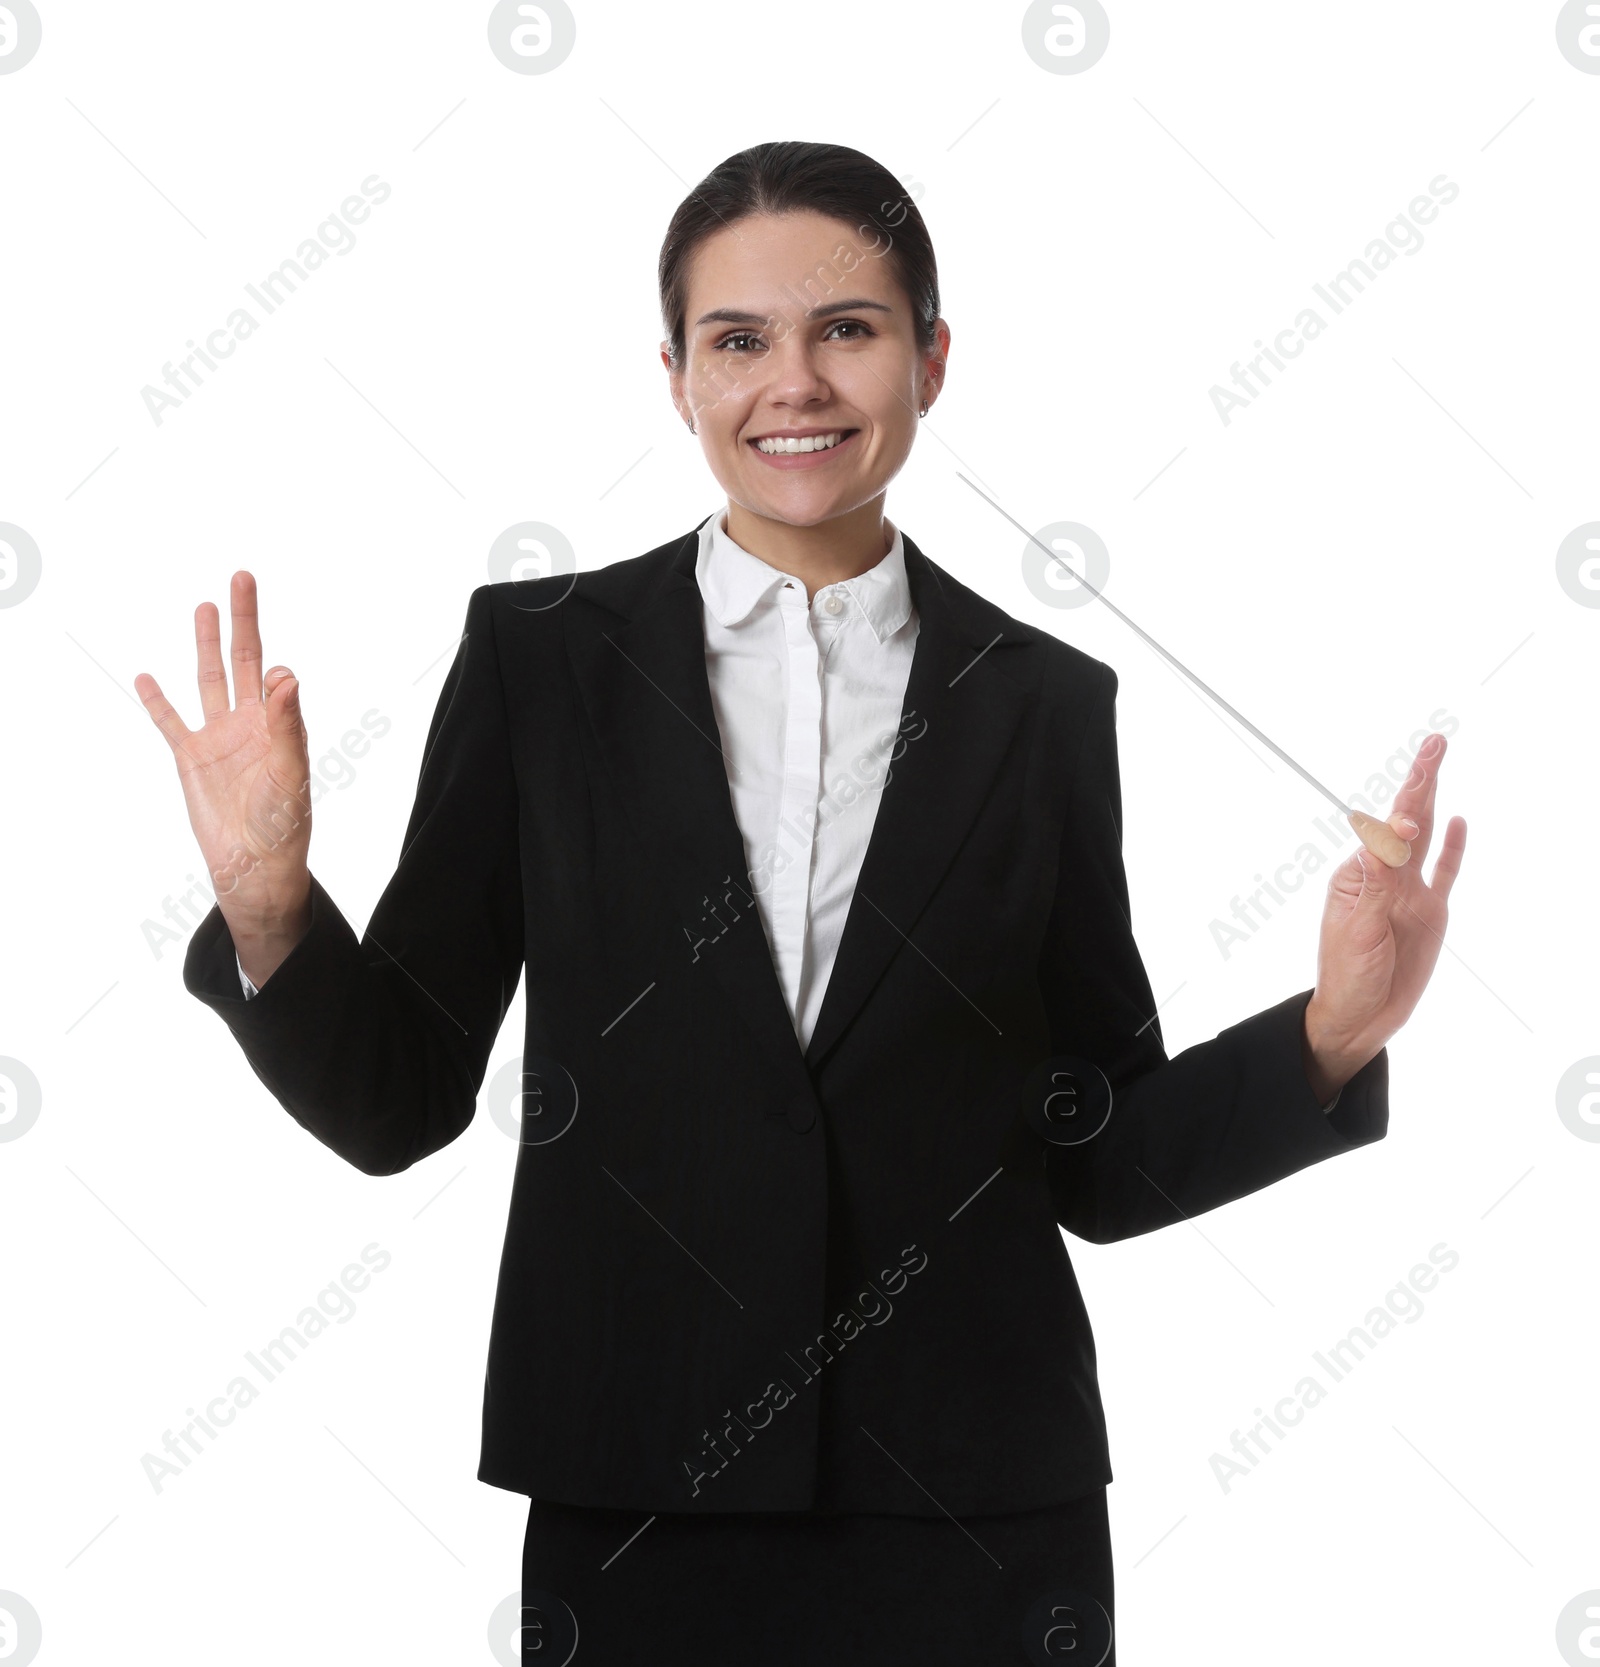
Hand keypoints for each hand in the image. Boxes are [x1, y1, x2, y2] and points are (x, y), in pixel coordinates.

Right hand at [135, 571, 313, 938]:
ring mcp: (218, 737)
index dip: (276, 673)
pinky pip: (169, 722)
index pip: (277, 680)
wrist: (254, 865)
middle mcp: (250, 724)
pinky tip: (145, 675)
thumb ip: (287, 725)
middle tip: (242, 577)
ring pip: (208, 680)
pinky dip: (156, 700)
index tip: (276, 678)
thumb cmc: (284, 824)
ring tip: (204, 607)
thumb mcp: (290, 772)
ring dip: (204, 644)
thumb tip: (287, 677)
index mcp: (280, 726)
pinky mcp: (190, 757)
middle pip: (243, 660)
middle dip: (243, 621)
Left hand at [1304, 732, 1466, 1094]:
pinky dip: (1452, 849)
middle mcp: (1385, 876)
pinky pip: (1444, 874)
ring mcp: (1409, 893)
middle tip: (1434, 742)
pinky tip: (1457, 821)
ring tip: (1437, 762)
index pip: (1383, 832)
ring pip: (1426, 837)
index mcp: (1358, 876)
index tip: (1411, 814)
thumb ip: (1379, 880)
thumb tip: (1392, 832)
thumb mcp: (1359, 926)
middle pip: (1406, 820)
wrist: (1359, 1017)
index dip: (1399, 815)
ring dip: (1433, 801)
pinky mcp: (1430, 913)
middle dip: (1419, 780)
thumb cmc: (1348, 973)